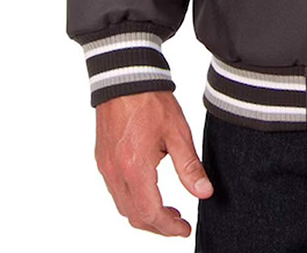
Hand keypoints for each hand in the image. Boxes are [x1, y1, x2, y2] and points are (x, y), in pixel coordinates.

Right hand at [94, 91, 213, 236]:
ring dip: (144, 213)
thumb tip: (204, 193)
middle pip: (134, 215)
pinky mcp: (102, 158)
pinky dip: (132, 199)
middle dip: (157, 225)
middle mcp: (115, 172)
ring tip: (167, 209)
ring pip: (122, 206)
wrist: (125, 77)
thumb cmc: (151, 100)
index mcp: (135, 168)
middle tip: (179, 222)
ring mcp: (105, 166)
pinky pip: (115, 190)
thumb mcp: (178, 132)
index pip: (150, 213)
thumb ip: (190, 166)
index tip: (184, 229)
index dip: (168, 227)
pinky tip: (149, 190)